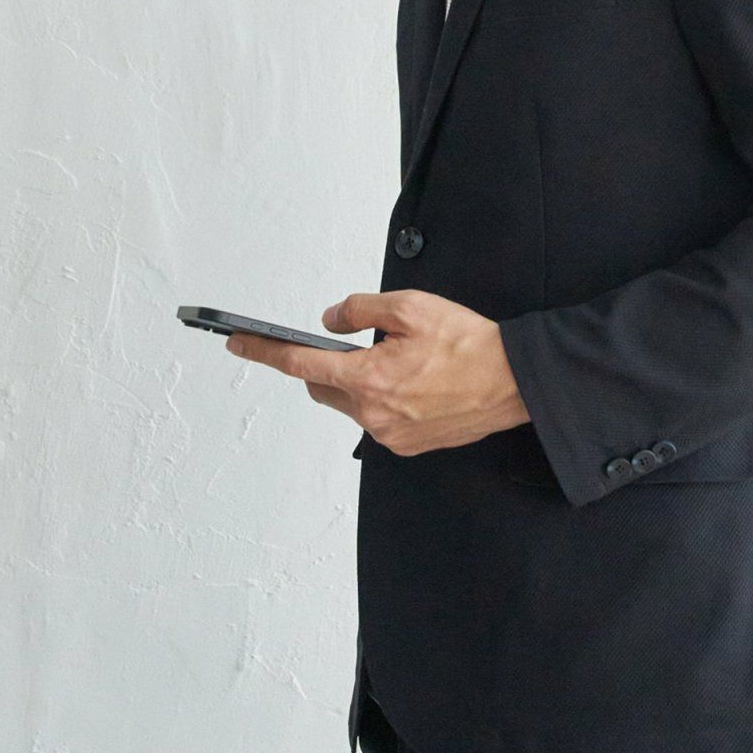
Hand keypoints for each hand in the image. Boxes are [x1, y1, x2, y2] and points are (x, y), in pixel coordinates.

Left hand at [224, 289, 530, 455]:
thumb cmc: (470, 344)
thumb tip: (330, 320)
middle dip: (322, 365)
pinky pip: (376, 420)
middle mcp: (373, 413)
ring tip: (399, 361)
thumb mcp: (411, 307)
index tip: (238, 343)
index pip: (299, 363)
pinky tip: (413, 383)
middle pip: (322, 387)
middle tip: (349, 344)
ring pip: (350, 405)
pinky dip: (381, 399)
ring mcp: (390, 434)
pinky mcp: (408, 445)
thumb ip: (361, 309)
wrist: (514, 382)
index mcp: (368, 377)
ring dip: (356, 383)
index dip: (263, 351)